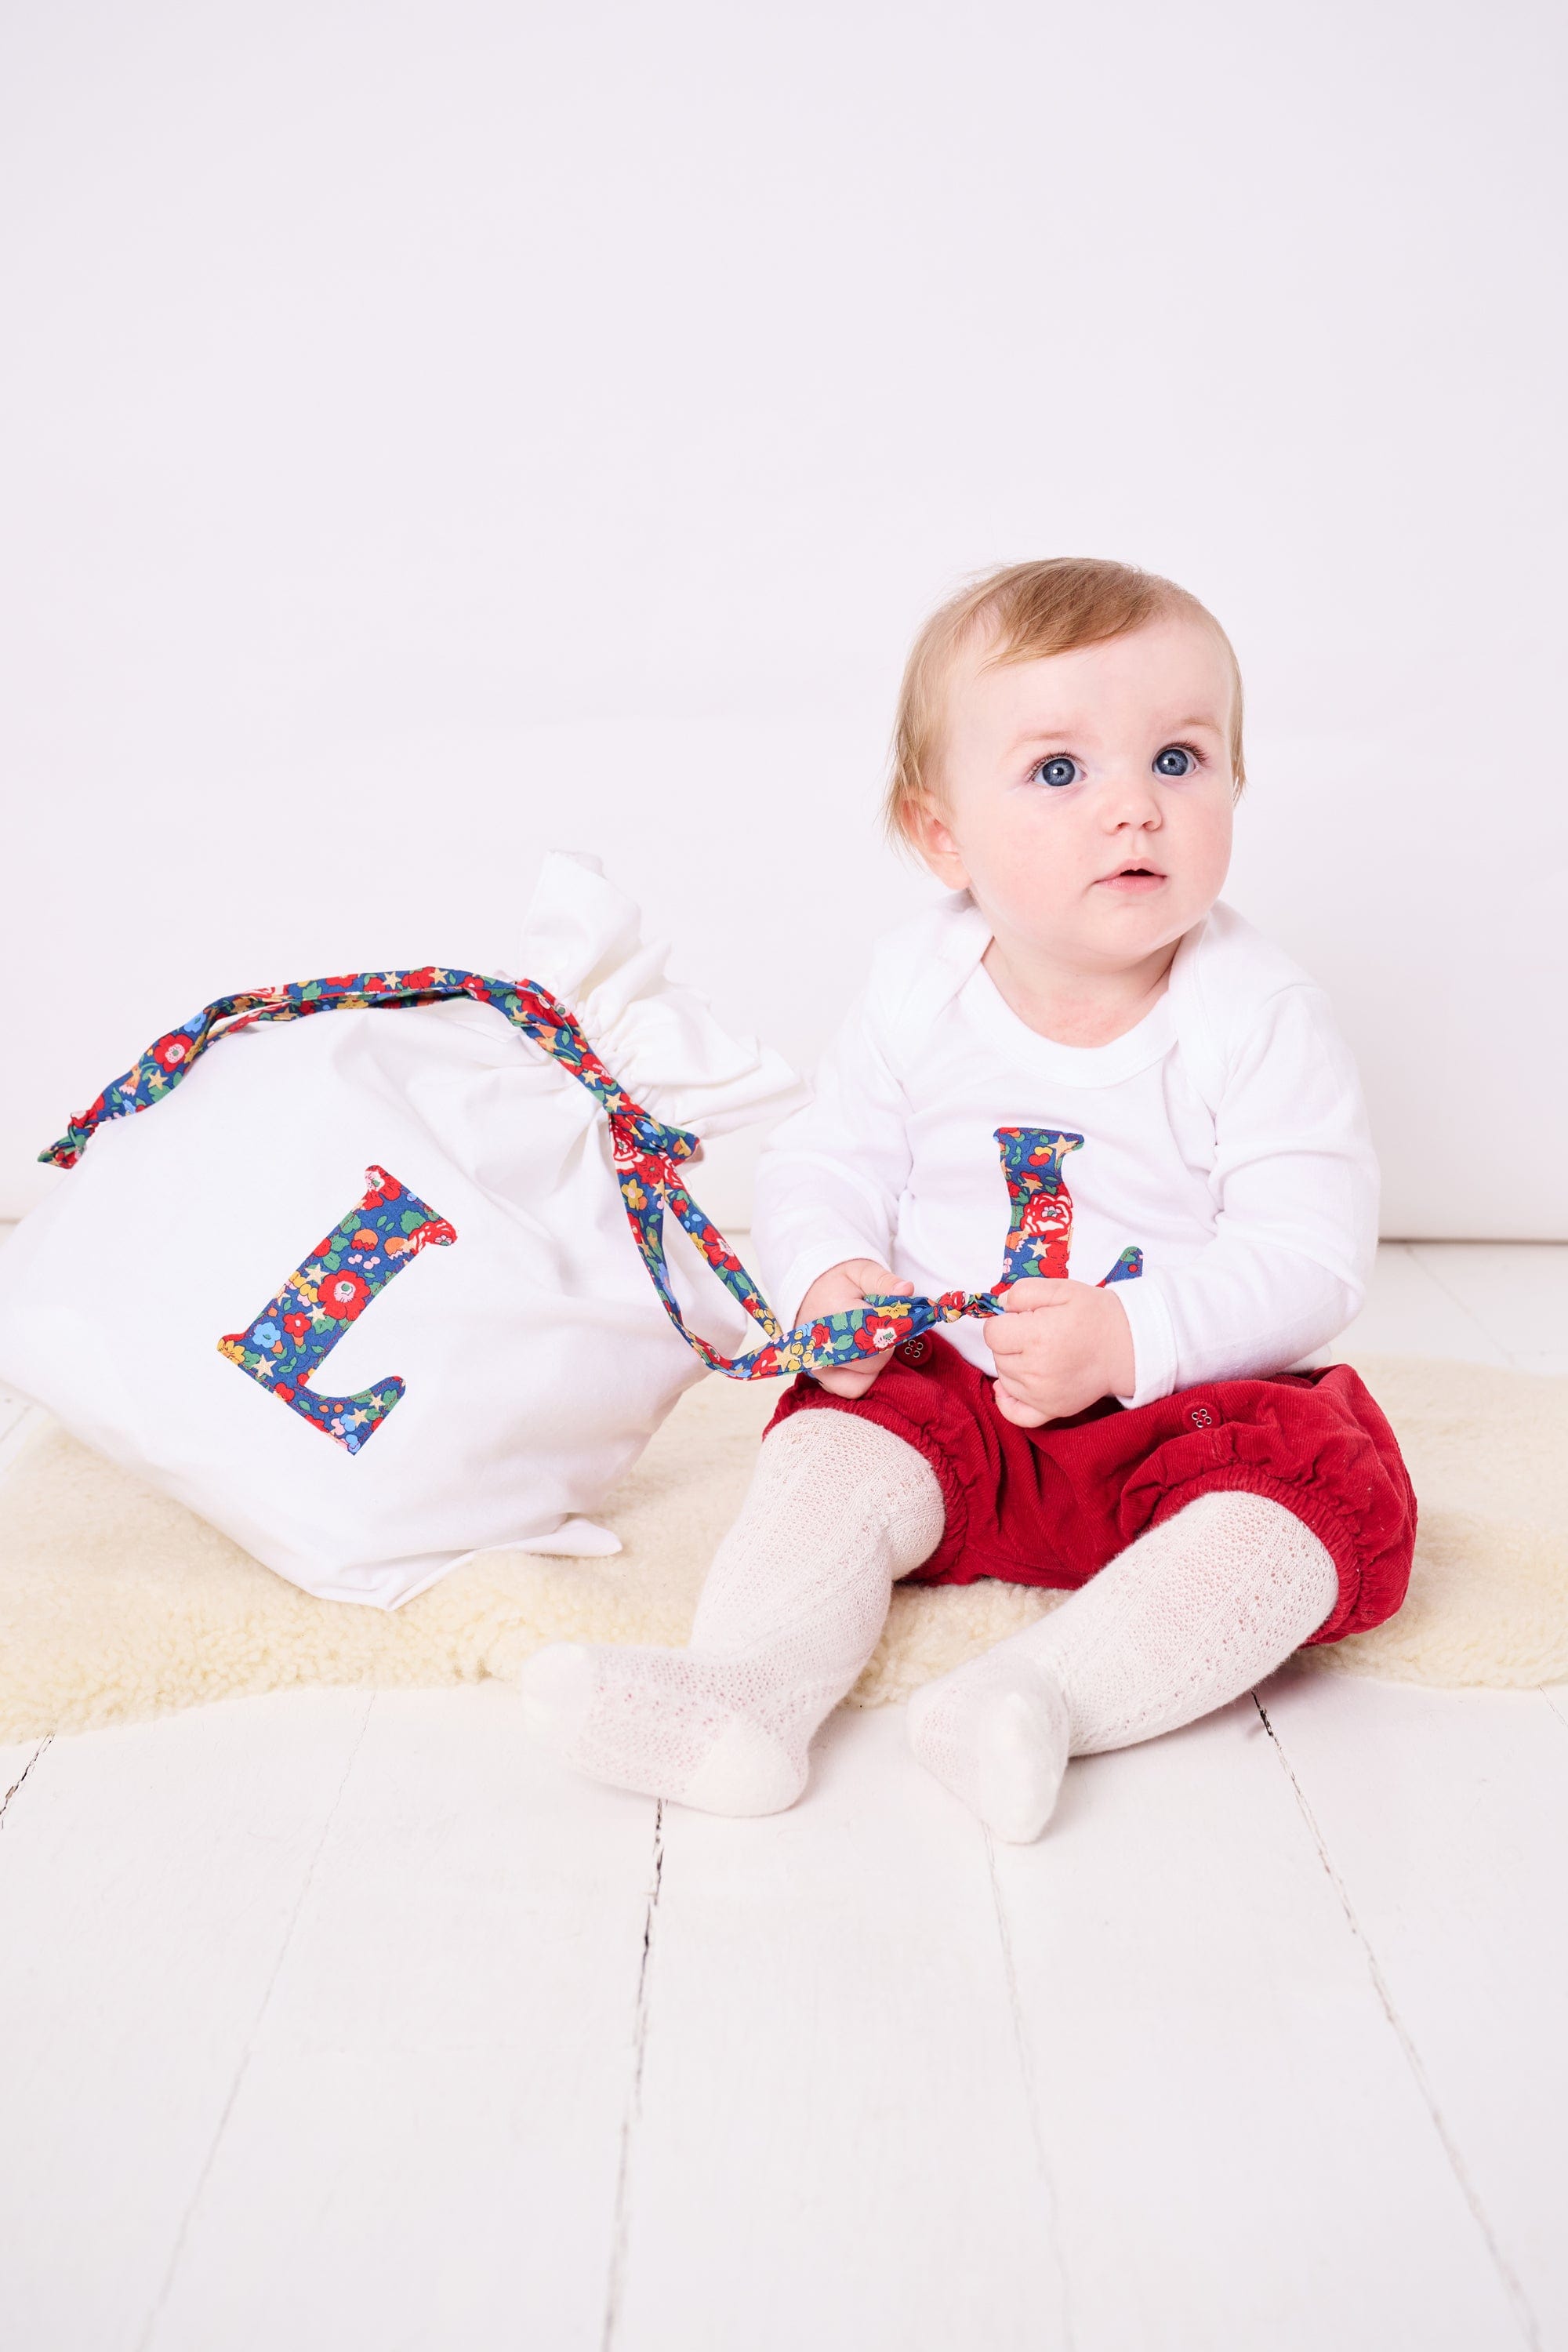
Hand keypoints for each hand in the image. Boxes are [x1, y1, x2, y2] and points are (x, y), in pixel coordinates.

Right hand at [796, 1258, 914, 1397]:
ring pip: (865, 1379)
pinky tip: (862, 1355)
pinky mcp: (820, 1378)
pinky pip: (852, 1389)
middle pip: (874, 1361)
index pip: (878, 1336)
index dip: (893, 1330)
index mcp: (834, 1314)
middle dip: (886, 1346)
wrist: (807, 1293)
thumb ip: (885, 1281)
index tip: (893, 1317)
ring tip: (869, 1340)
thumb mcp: (862, 1271)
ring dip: (876, 1364)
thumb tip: (907, 1289)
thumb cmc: (839, 1282)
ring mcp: (818, 1365)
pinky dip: (864, 1376)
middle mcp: (821, 1345)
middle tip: (879, 1328)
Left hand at [982, 1279, 1134, 1426]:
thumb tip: (1000, 1305)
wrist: (1129, 1346)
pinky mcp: (1051, 1410)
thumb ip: (1023, 1291)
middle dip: (1009, 1341)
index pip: (992, 1333)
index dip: (1004, 1321)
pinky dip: (1006, 1402)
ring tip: (1039, 1352)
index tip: (1023, 1317)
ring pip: (1004, 1379)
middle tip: (1037, 1332)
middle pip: (997, 1356)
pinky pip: (1016, 1414)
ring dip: (1012, 1365)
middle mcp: (1036, 1370)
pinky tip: (1006, 1389)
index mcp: (1036, 1336)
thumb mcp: (1062, 1288)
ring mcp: (1042, 1395)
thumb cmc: (1096, 1315)